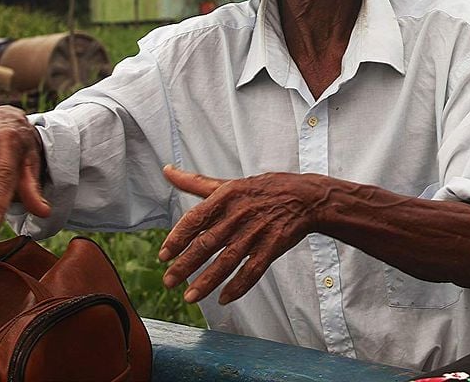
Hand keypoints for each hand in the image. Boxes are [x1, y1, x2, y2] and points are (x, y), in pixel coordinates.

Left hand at [159, 165, 328, 304]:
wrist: (305, 197)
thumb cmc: (264, 190)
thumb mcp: (230, 183)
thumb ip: (196, 182)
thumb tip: (167, 171)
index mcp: (227, 196)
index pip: (196, 218)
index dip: (178, 237)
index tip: (163, 255)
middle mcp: (241, 214)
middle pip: (208, 243)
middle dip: (186, 265)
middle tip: (169, 281)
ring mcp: (258, 231)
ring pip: (228, 260)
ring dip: (208, 280)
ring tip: (190, 297)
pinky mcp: (273, 245)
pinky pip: (254, 269)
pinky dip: (239, 285)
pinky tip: (224, 298)